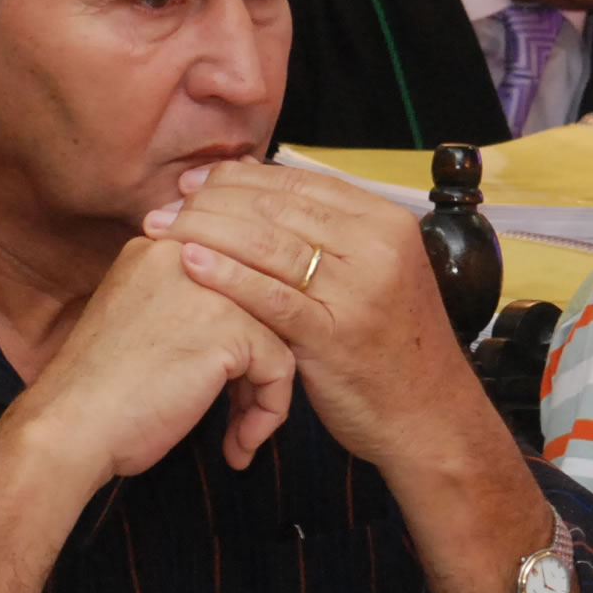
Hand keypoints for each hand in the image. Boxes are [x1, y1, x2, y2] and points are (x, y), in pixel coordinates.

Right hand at [18, 236, 293, 480]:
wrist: (67, 429)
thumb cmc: (98, 394)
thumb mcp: (143, 326)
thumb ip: (190, 307)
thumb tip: (251, 322)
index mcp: (159, 246)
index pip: (239, 271)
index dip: (250, 327)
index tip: (237, 380)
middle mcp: (186, 252)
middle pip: (265, 299)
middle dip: (262, 360)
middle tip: (244, 411)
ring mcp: (210, 286)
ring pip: (279, 333)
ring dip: (265, 394)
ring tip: (240, 435)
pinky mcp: (227, 327)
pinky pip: (279, 366)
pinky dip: (267, 412)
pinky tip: (238, 446)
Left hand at [147, 161, 487, 477]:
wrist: (429, 415)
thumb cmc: (393, 346)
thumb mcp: (377, 274)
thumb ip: (334, 237)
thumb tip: (266, 195)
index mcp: (386, 222)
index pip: (300, 182)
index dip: (241, 177)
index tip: (196, 182)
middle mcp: (376, 246)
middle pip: (278, 206)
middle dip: (213, 200)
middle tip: (166, 204)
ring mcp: (357, 289)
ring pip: (268, 243)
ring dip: (205, 230)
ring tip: (162, 228)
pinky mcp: (334, 333)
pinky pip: (269, 295)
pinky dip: (226, 275)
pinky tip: (188, 263)